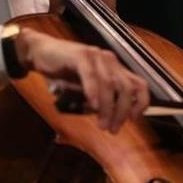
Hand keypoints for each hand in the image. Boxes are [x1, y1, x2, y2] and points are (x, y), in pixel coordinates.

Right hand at [16, 28, 148, 133]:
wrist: (40, 52)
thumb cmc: (64, 73)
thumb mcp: (85, 89)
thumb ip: (99, 100)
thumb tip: (109, 117)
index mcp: (115, 68)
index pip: (139, 84)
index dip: (141, 102)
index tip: (134, 120)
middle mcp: (110, 61)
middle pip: (126, 88)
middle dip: (121, 112)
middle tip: (112, 129)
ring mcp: (96, 56)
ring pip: (110, 84)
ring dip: (108, 107)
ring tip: (102, 125)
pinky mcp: (80, 55)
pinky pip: (90, 75)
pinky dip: (93, 91)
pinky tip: (92, 106)